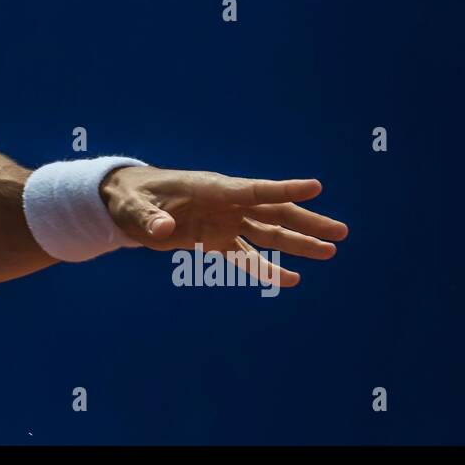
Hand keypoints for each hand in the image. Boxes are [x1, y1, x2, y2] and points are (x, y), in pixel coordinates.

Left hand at [100, 165, 347, 287]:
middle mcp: (224, 204)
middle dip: (307, 222)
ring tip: (330, 252)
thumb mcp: (133, 207)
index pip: (255, 189)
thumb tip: (165, 229)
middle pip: (273, 212)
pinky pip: (246, 255)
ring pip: (268, 233)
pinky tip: (291, 279)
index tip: (317, 186)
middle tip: (341, 232)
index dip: (285, 188)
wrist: (123, 204)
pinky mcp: (214, 240)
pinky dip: (266, 267)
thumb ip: (150, 217)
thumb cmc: (129, 198)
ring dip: (297, 243)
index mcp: (211, 188)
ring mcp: (222, 222)